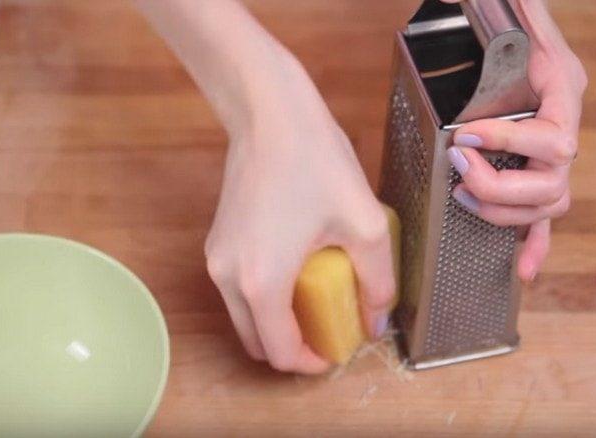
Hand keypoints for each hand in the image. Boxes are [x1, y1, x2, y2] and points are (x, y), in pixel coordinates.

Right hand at [137, 0, 394, 373]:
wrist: (270, 114)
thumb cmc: (316, 163)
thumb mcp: (364, 224)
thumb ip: (378, 281)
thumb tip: (378, 321)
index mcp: (261, 282)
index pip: (282, 353)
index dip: (313, 363)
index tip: (337, 350)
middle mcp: (228, 278)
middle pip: (257, 343)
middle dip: (294, 347)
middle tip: (328, 330)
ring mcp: (217, 259)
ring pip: (245, 317)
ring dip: (278, 323)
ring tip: (316, 300)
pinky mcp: (217, 241)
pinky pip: (239, 289)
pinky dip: (264, 298)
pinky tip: (296, 270)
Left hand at [441, 0, 586, 280]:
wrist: (503, 27)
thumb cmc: (504, 19)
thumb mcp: (516, 14)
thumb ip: (513, 19)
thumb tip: (484, 15)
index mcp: (563, 92)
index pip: (552, 138)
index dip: (510, 144)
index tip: (465, 137)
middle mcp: (563, 128)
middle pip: (551, 182)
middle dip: (499, 183)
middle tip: (458, 163)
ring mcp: (551, 156)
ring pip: (547, 204)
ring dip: (504, 210)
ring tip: (464, 194)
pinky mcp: (534, 172)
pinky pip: (543, 217)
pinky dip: (535, 243)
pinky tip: (524, 268)